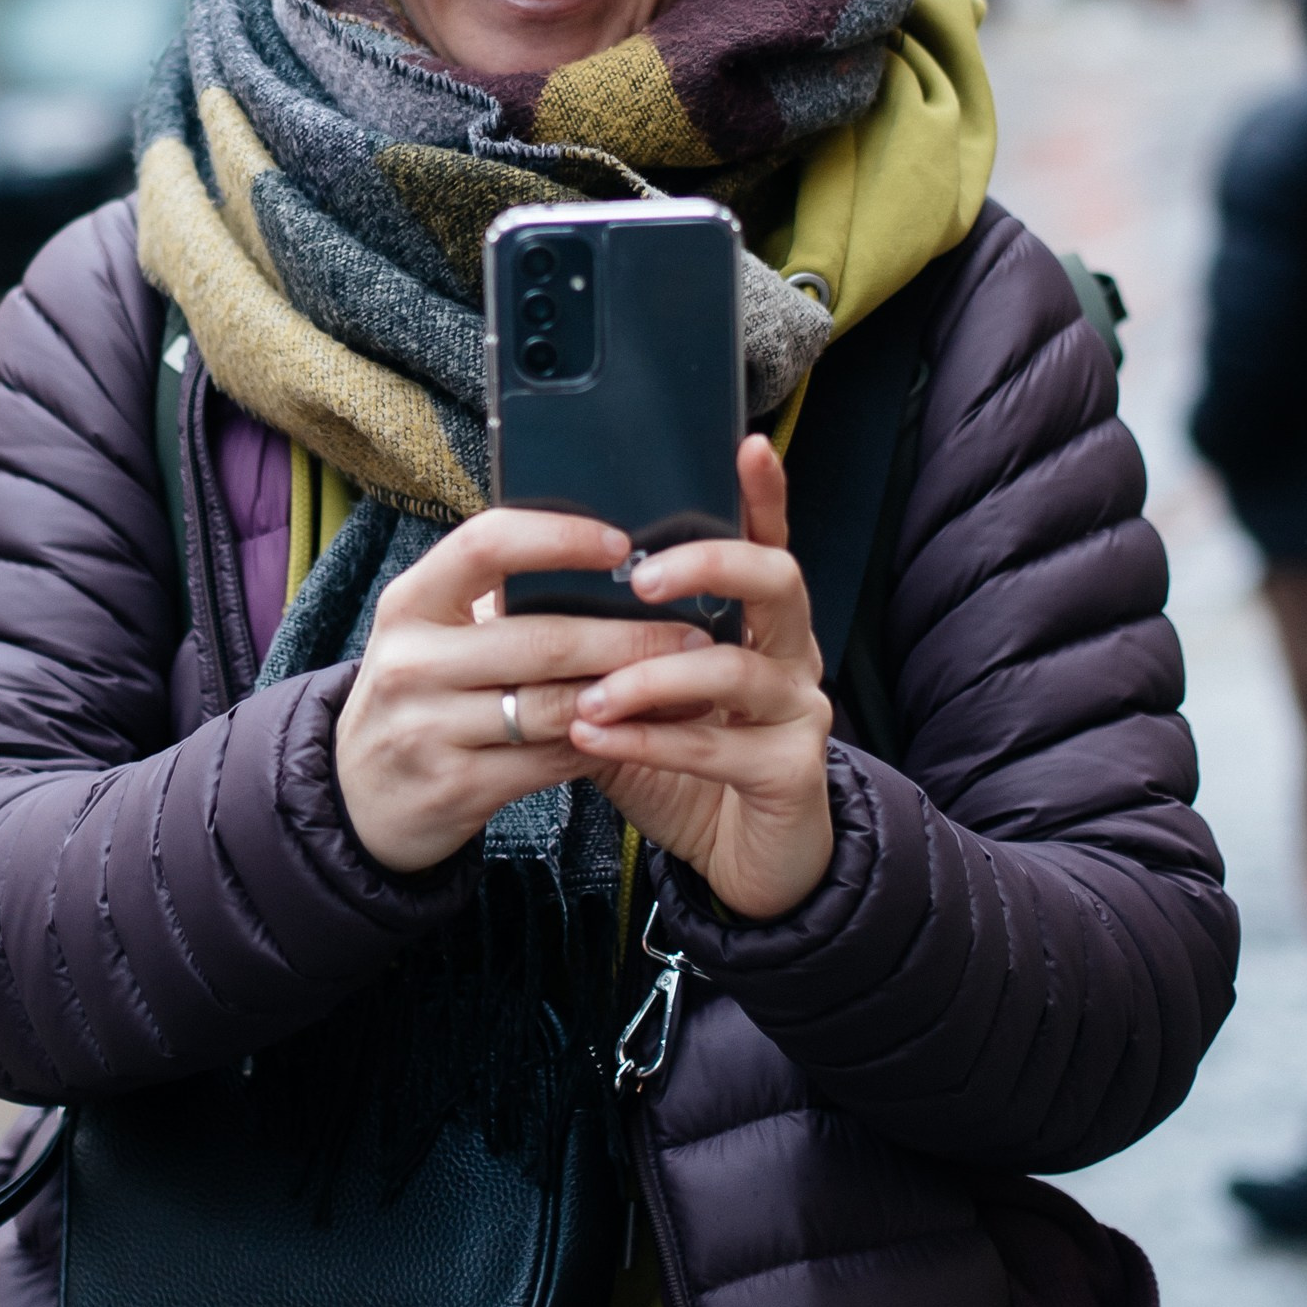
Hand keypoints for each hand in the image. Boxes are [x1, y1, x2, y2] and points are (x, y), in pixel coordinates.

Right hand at [333, 507, 697, 874]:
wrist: (358, 796)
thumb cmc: (419, 694)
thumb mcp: (429, 633)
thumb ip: (494, 600)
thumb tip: (609, 559)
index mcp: (409, 603)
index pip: (486, 545)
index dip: (558, 538)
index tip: (622, 543)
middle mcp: (412, 662)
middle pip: (542, 638)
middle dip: (629, 637)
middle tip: (692, 632)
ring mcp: (429, 729)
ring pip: (556, 707)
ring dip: (633, 696)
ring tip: (688, 685)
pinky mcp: (456, 787)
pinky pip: (552, 762)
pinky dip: (607, 745)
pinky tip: (644, 732)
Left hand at [566, 438, 833, 921]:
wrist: (739, 861)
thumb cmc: (682, 762)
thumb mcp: (632, 692)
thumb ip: (596, 643)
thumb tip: (506, 595)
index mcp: (756, 620)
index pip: (766, 540)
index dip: (764, 492)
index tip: (742, 445)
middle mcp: (790, 652)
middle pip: (778, 579)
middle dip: (709, 566)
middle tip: (640, 577)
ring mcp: (799, 711)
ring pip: (737, 667)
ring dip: (652, 675)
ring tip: (587, 695)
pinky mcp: (791, 772)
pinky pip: (719, 746)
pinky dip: (650, 740)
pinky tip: (593, 739)